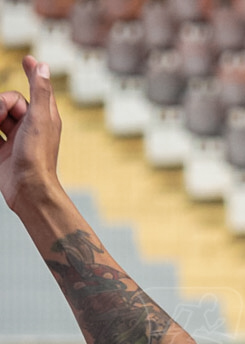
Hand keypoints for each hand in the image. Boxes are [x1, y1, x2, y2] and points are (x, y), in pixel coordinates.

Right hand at [0, 56, 61, 212]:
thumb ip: (40, 92)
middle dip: (0, 105)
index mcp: (45, 117)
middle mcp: (32, 126)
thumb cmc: (37, 156)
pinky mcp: (2, 151)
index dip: (32, 73)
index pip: (38, 88)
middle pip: (9, 101)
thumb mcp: (40, 119)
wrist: (28, 190)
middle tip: (0, 119)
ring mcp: (16, 139)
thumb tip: (43, 66)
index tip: (27, 59)